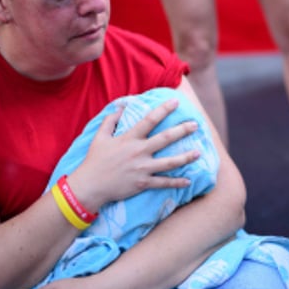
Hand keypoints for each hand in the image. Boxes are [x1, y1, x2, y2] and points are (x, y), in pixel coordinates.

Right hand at [69, 98, 200, 210]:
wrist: (89, 186)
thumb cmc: (94, 160)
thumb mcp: (99, 137)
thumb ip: (110, 121)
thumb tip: (121, 107)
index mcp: (129, 139)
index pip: (150, 120)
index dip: (163, 109)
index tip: (176, 101)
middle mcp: (139, 152)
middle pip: (165, 138)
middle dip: (182, 130)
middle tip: (196, 125)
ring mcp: (142, 168)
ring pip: (169, 162)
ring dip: (185, 157)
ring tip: (198, 153)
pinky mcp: (143, 183)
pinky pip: (163, 183)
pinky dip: (176, 183)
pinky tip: (188, 181)